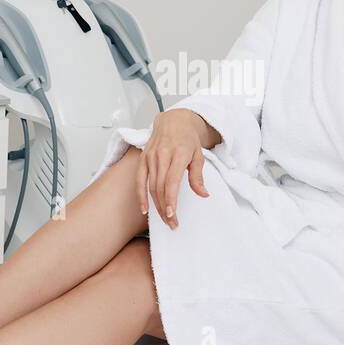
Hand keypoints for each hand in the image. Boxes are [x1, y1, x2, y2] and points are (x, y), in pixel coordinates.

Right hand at [137, 109, 211, 229]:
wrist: (173, 121)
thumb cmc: (187, 139)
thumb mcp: (198, 155)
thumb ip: (198, 176)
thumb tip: (203, 194)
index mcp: (178, 153)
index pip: (172, 181)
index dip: (170, 199)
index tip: (172, 214)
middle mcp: (162, 155)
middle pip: (160, 187)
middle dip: (165, 208)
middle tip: (172, 223)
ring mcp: (151, 157)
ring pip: (150, 186)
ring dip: (156, 206)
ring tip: (165, 219)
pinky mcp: (143, 159)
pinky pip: (139, 180)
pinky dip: (141, 196)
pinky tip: (145, 209)